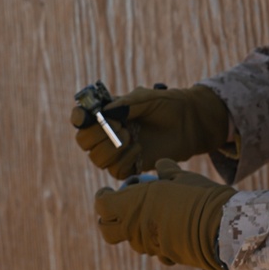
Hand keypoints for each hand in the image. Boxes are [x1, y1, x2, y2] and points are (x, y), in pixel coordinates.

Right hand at [71, 84, 229, 178]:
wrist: (190, 122)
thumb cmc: (168, 104)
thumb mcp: (147, 98)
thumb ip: (126, 104)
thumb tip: (105, 113)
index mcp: (108, 112)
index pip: (81, 117)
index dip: (78, 117)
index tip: (84, 116)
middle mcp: (108, 133)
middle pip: (84, 141)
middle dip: (96, 135)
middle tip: (120, 127)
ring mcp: (118, 151)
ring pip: (97, 158)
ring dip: (111, 149)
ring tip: (131, 137)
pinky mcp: (130, 166)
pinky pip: (115, 172)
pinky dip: (124, 161)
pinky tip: (139, 150)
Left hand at [94, 159, 235, 269]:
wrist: (219, 226)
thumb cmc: (199, 195)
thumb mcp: (181, 177)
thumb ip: (166, 172)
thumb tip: (161, 165)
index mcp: (132, 204)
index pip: (103, 205)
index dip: (103, 197)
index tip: (108, 191)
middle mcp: (135, 228)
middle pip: (107, 231)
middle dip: (109, 220)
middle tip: (120, 209)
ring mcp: (149, 246)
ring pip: (132, 241)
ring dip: (137, 230)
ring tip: (155, 215)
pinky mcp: (166, 257)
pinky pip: (155, 251)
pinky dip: (159, 242)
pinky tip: (172, 231)